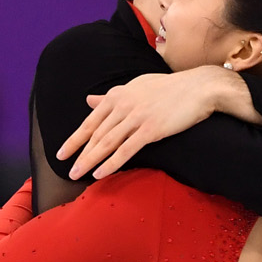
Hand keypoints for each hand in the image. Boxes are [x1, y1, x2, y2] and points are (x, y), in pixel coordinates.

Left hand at [56, 66, 251, 179]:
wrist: (200, 88)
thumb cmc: (169, 88)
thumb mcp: (136, 87)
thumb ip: (111, 96)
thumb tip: (88, 100)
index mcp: (117, 95)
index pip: (91, 121)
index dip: (75, 139)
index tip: (62, 153)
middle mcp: (123, 105)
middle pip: (96, 134)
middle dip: (79, 154)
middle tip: (67, 171)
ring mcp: (136, 117)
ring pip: (107, 143)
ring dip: (90, 160)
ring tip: (77, 174)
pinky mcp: (151, 129)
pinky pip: (126, 150)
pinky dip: (111, 163)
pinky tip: (100, 173)